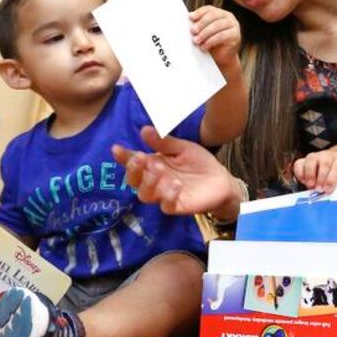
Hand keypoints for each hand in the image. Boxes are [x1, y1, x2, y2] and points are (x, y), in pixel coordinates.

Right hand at [112, 126, 240, 215]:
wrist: (220, 179)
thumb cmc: (198, 163)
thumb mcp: (182, 148)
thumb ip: (164, 142)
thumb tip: (144, 130)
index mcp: (152, 164)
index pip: (133, 162)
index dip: (123, 157)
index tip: (117, 149)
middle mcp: (154, 181)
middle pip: (134, 181)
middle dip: (133, 170)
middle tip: (141, 158)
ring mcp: (163, 195)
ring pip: (145, 195)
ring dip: (149, 182)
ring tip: (160, 171)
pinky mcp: (177, 206)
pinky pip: (166, 206)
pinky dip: (168, 196)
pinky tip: (175, 185)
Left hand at [190, 6, 240, 68]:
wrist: (222, 58)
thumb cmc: (211, 43)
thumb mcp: (204, 32)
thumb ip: (199, 26)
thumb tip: (189, 20)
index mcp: (220, 13)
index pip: (209, 9)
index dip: (199, 12)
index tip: (190, 17)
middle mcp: (228, 17)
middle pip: (213, 15)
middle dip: (201, 23)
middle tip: (193, 31)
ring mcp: (234, 25)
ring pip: (217, 25)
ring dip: (205, 33)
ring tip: (196, 41)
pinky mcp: (236, 35)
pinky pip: (221, 36)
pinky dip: (210, 41)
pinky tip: (204, 47)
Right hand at [293, 151, 336, 192]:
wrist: (329, 169)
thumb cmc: (335, 178)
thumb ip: (335, 188)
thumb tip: (328, 196)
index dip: (331, 180)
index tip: (327, 190)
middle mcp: (326, 156)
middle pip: (324, 162)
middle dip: (321, 177)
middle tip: (319, 189)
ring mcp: (314, 157)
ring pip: (310, 161)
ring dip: (310, 175)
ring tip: (310, 186)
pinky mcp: (302, 161)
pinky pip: (298, 165)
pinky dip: (300, 175)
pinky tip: (304, 182)